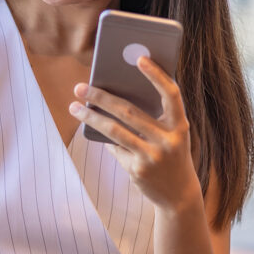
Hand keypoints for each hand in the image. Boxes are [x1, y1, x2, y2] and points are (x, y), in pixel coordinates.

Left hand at [69, 56, 200, 212]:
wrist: (178, 195)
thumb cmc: (169, 154)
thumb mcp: (169, 135)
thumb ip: (150, 117)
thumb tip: (112, 96)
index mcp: (180, 125)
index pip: (171, 94)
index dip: (157, 76)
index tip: (140, 58)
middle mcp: (169, 140)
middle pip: (129, 111)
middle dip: (101, 97)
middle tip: (80, 87)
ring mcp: (153, 156)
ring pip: (114, 130)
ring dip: (90, 117)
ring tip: (74, 107)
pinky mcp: (139, 170)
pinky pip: (114, 148)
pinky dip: (104, 139)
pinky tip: (92, 130)